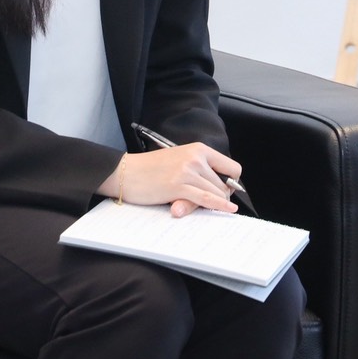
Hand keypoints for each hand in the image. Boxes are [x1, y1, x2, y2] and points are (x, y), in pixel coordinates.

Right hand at [100, 143, 240, 215]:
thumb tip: (224, 192)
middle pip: (224, 185)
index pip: (232, 167)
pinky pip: (206, 199)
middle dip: (220, 197)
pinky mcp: (179, 186)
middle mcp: (196, 157)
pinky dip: (219, 206)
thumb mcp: (180, 162)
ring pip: (216, 193)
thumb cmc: (151, 169)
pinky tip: (228, 209)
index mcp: (198, 149)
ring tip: (198, 206)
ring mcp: (188, 171)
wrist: (126, 172)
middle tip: (205, 204)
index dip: (231, 183)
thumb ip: (200, 172)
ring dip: (213, 205)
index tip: (224, 191)